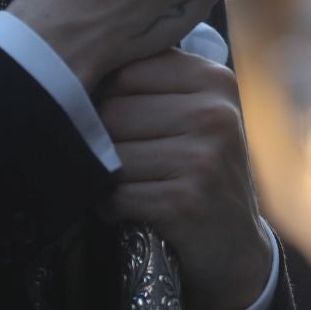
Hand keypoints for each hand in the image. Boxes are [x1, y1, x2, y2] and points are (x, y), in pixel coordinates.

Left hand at [97, 49, 271, 309]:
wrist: (234, 245)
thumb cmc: (200, 171)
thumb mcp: (194, 114)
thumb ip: (152, 83)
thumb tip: (76, 63)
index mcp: (213, 80)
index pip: (126, 71)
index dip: (107, 98)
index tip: (119, 122)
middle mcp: (214, 113)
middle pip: (114, 112)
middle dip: (104, 141)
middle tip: (123, 161)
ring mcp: (204, 157)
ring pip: (112, 155)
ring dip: (107, 178)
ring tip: (129, 185)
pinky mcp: (187, 201)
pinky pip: (118, 195)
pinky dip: (112, 207)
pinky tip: (131, 209)